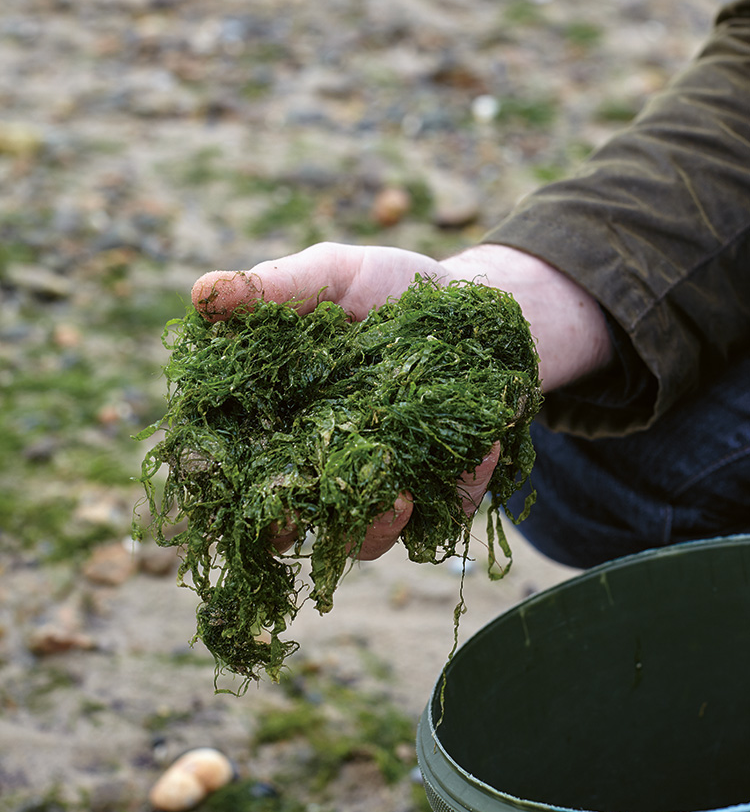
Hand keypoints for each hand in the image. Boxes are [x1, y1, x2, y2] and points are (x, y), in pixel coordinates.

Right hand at [191, 240, 612, 559]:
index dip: (230, 482)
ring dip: (378, 527)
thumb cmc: (392, 287)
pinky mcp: (443, 489)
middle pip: (294, 520)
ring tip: (400, 497)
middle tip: (301, 516)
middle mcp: (328, 461)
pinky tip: (485, 448)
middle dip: (293, 526)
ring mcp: (386, 483)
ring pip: (368, 537)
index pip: (242, 465)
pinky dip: (464, 486)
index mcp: (286, 419)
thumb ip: (278, 287)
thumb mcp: (336, 274)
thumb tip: (202, 293)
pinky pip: (449, 508)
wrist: (479, 301)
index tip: (236, 481)